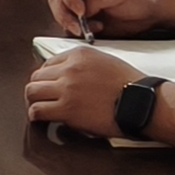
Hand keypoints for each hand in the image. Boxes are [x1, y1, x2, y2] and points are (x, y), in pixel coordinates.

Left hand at [23, 45, 156, 139]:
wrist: (142, 102)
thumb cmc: (131, 86)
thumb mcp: (105, 62)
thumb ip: (84, 65)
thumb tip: (70, 76)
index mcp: (79, 55)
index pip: (48, 63)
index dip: (47, 77)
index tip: (50, 86)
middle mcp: (69, 68)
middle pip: (36, 76)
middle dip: (39, 88)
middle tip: (43, 99)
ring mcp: (67, 88)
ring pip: (32, 91)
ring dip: (34, 101)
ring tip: (41, 109)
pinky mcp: (67, 108)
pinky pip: (37, 110)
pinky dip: (36, 115)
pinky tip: (42, 119)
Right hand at [45, 0, 174, 38]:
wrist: (152, 10)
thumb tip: (79, 11)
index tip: (80, 11)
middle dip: (65, 14)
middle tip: (79, 27)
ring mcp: (80, 2)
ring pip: (61, 13)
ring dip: (72, 24)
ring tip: (94, 28)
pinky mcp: (84, 18)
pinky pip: (71, 25)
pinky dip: (80, 31)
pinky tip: (97, 29)